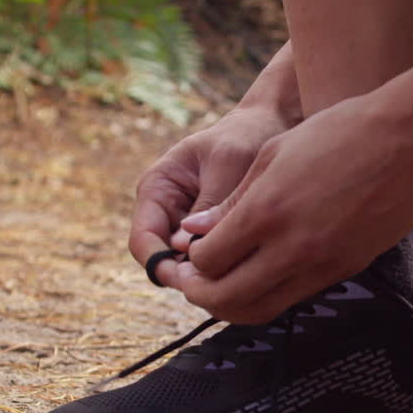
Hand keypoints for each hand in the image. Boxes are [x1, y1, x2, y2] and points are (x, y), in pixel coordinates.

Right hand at [129, 102, 295, 288]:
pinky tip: (245, 268)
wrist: (269, 126)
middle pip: (161, 260)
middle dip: (185, 276)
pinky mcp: (207, 234)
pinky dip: (221, 268)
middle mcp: (164, 210)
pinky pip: (206, 262)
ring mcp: (184, 224)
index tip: (190, 279)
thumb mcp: (228, 166)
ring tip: (236, 276)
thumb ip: (209, 206)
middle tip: (220, 286)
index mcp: (157, 187)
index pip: (143, 239)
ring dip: (205, 275)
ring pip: (184, 266)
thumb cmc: (245, 138)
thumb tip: (186, 249)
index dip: (160, 265)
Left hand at [171, 84, 412, 322]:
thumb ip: (230, 202)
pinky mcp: (346, 270)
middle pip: (227, 299)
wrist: (411, 139)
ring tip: (220, 286)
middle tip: (190, 282)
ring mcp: (322, 264)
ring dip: (232, 305)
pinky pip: (295, 296)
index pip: (207, 262)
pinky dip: (268, 294)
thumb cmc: (340, 133)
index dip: (188, 263)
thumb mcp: (272, 155)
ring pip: (261, 309)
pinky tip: (260, 274)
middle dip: (199, 295)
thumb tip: (193, 234)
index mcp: (266, 211)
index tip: (185, 254)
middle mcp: (292, 246)